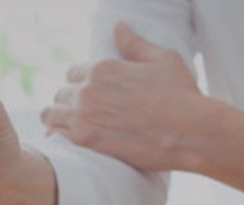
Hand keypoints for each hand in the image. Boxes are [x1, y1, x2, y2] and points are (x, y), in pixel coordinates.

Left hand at [41, 22, 207, 172]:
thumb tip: (118, 27)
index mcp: (103, 67)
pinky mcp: (86, 140)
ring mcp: (84, 114)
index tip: (95, 96)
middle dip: (73, 101)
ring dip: (61, 118)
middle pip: (63, 93)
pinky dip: (61, 136)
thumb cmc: (182, 96)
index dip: (84, 83)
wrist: (191, 133)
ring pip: (52, 113)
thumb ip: (134, 44)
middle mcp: (88, 88)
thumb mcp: (162, 60)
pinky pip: (57, 134)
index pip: (74, 73)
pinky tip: (73, 139)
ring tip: (76, 126)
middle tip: (89, 115)